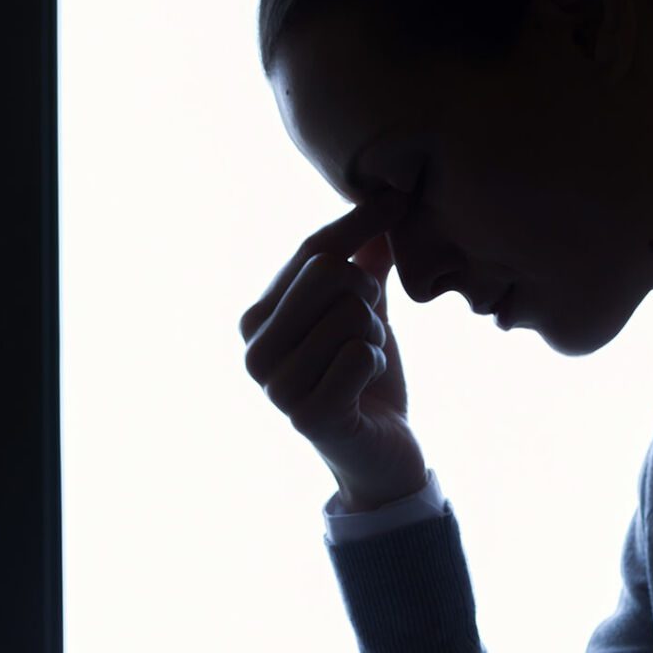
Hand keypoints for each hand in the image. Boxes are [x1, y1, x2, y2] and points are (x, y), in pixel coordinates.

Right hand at [239, 196, 428, 510]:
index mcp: (257, 318)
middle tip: (370, 327)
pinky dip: (378, 364)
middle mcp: (254, 350)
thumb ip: (365, 260)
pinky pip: (361, 353)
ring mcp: (275, 386)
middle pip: (329, 273)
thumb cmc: (367, 380)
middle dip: (367, 294)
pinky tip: (367, 387)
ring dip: (375, 337)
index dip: (359, 221)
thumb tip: (384, 199)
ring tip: (365, 364)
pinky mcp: (306, 414)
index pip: (312, 251)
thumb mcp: (365, 312)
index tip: (398, 196)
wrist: (381, 456)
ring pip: (351, 313)